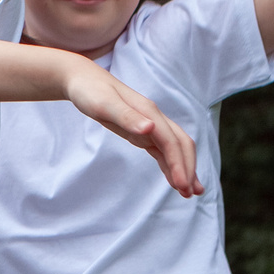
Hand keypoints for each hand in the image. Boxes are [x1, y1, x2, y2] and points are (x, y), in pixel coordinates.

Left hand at [60, 61, 203, 197]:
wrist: (82, 80)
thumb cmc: (90, 91)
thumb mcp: (103, 104)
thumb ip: (126, 116)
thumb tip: (150, 129)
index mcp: (149, 112)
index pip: (171, 141)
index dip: (178, 163)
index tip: (182, 185)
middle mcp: (154, 119)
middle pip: (180, 145)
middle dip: (188, 168)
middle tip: (191, 194)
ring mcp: (150, 126)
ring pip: (174, 149)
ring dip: (183, 169)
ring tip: (190, 193)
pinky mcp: (143, 132)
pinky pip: (162, 151)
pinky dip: (170, 165)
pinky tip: (174, 179)